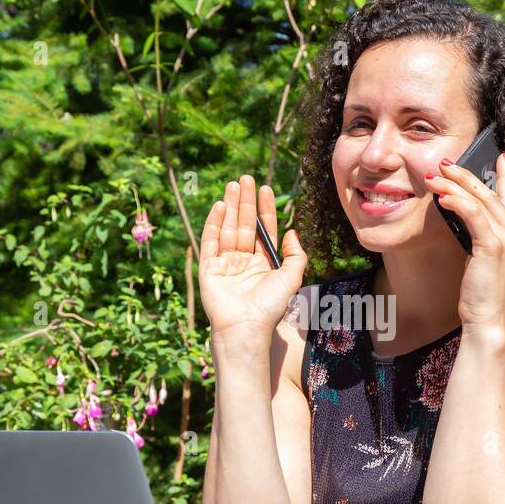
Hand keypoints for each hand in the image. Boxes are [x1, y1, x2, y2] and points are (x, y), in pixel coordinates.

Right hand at [198, 173, 308, 341]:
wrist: (247, 325)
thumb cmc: (271, 305)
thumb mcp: (293, 276)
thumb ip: (295, 254)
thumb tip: (291, 231)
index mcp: (263, 263)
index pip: (264, 230)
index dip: (265, 209)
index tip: (266, 189)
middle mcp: (243, 261)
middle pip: (245, 225)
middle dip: (245, 202)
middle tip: (247, 178)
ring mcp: (225, 264)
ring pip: (228, 228)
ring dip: (230, 206)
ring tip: (233, 184)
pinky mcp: (209, 268)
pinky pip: (210, 241)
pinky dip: (214, 223)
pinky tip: (219, 205)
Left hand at [425, 152, 504, 332]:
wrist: (488, 322)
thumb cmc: (482, 297)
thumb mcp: (484, 262)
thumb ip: (482, 239)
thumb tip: (464, 217)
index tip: (502, 156)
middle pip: (491, 194)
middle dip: (466, 175)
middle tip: (445, 163)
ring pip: (480, 199)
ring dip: (454, 185)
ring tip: (434, 176)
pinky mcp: (494, 246)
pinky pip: (473, 214)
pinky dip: (456, 202)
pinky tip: (442, 197)